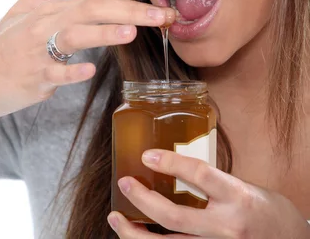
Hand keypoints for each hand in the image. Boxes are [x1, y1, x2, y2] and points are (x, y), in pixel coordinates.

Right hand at [0, 0, 174, 125]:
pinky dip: (69, 73)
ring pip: (73, 39)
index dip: (128, 3)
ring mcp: (36, 55)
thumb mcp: (20, 8)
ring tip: (131, 31)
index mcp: (46, 11)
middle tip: (164, 16)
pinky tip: (88, 72)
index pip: (93, 1)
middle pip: (89, 13)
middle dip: (130, 13)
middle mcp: (43, 28)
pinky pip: (52, 76)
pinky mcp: (29, 80)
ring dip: (102, 33)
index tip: (159, 8)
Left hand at [107, 150, 309, 237]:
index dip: (171, 163)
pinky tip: (137, 235)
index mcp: (238, 198)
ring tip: (116, 218)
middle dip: (142, 200)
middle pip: (174, 216)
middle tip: (125, 183)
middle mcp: (226, 228)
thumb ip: (212, 183)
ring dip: (134, 233)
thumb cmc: (269, 213)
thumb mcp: (245, 188)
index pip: (200, 175)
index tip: (147, 156)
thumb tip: (171, 168)